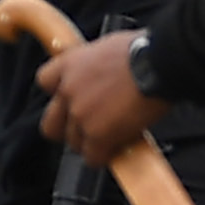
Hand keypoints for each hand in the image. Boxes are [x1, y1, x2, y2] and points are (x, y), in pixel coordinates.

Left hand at [35, 31, 165, 162]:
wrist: (159, 63)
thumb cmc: (144, 50)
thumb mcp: (107, 47)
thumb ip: (94, 65)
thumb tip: (101, 74)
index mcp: (69, 64)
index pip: (44, 81)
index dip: (60, 93)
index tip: (72, 98)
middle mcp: (68, 90)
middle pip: (51, 124)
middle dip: (67, 129)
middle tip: (86, 129)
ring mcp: (80, 114)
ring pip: (73, 142)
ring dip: (89, 143)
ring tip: (109, 139)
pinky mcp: (98, 134)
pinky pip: (93, 157)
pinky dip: (103, 157)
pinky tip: (116, 152)